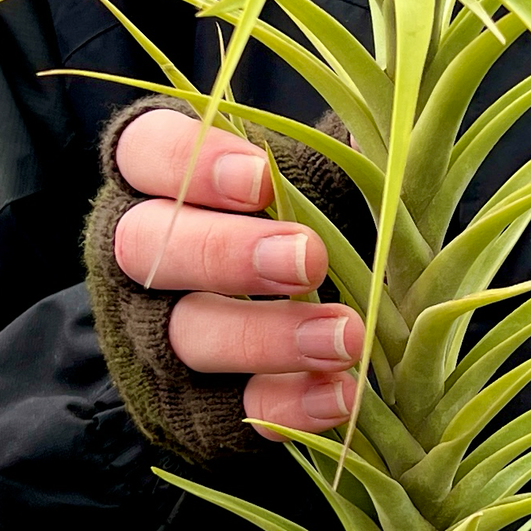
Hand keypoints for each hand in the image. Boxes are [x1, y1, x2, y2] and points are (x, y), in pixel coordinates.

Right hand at [111, 108, 363, 436]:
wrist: (298, 335)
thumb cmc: (307, 224)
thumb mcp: (320, 175)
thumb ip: (341, 146)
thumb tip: (396, 116)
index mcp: (158, 177)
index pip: (145, 152)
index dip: (192, 163)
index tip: (262, 178)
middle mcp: (134, 257)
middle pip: (148, 246)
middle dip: (228, 253)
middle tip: (306, 258)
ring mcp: (149, 338)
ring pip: (183, 335)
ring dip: (265, 337)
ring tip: (345, 337)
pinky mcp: (181, 409)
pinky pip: (220, 414)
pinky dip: (283, 406)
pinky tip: (341, 396)